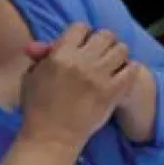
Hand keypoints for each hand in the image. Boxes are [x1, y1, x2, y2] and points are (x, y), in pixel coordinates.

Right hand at [19, 24, 136, 150]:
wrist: (51, 137)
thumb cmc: (37, 108)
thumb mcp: (31, 78)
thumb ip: (40, 57)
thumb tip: (39, 44)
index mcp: (60, 55)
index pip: (80, 27)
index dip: (82, 34)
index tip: (82, 44)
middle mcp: (82, 62)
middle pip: (105, 35)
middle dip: (103, 42)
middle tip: (100, 53)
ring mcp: (100, 76)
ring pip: (121, 49)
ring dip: (118, 54)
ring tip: (112, 64)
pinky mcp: (113, 92)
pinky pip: (132, 70)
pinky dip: (129, 70)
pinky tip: (122, 75)